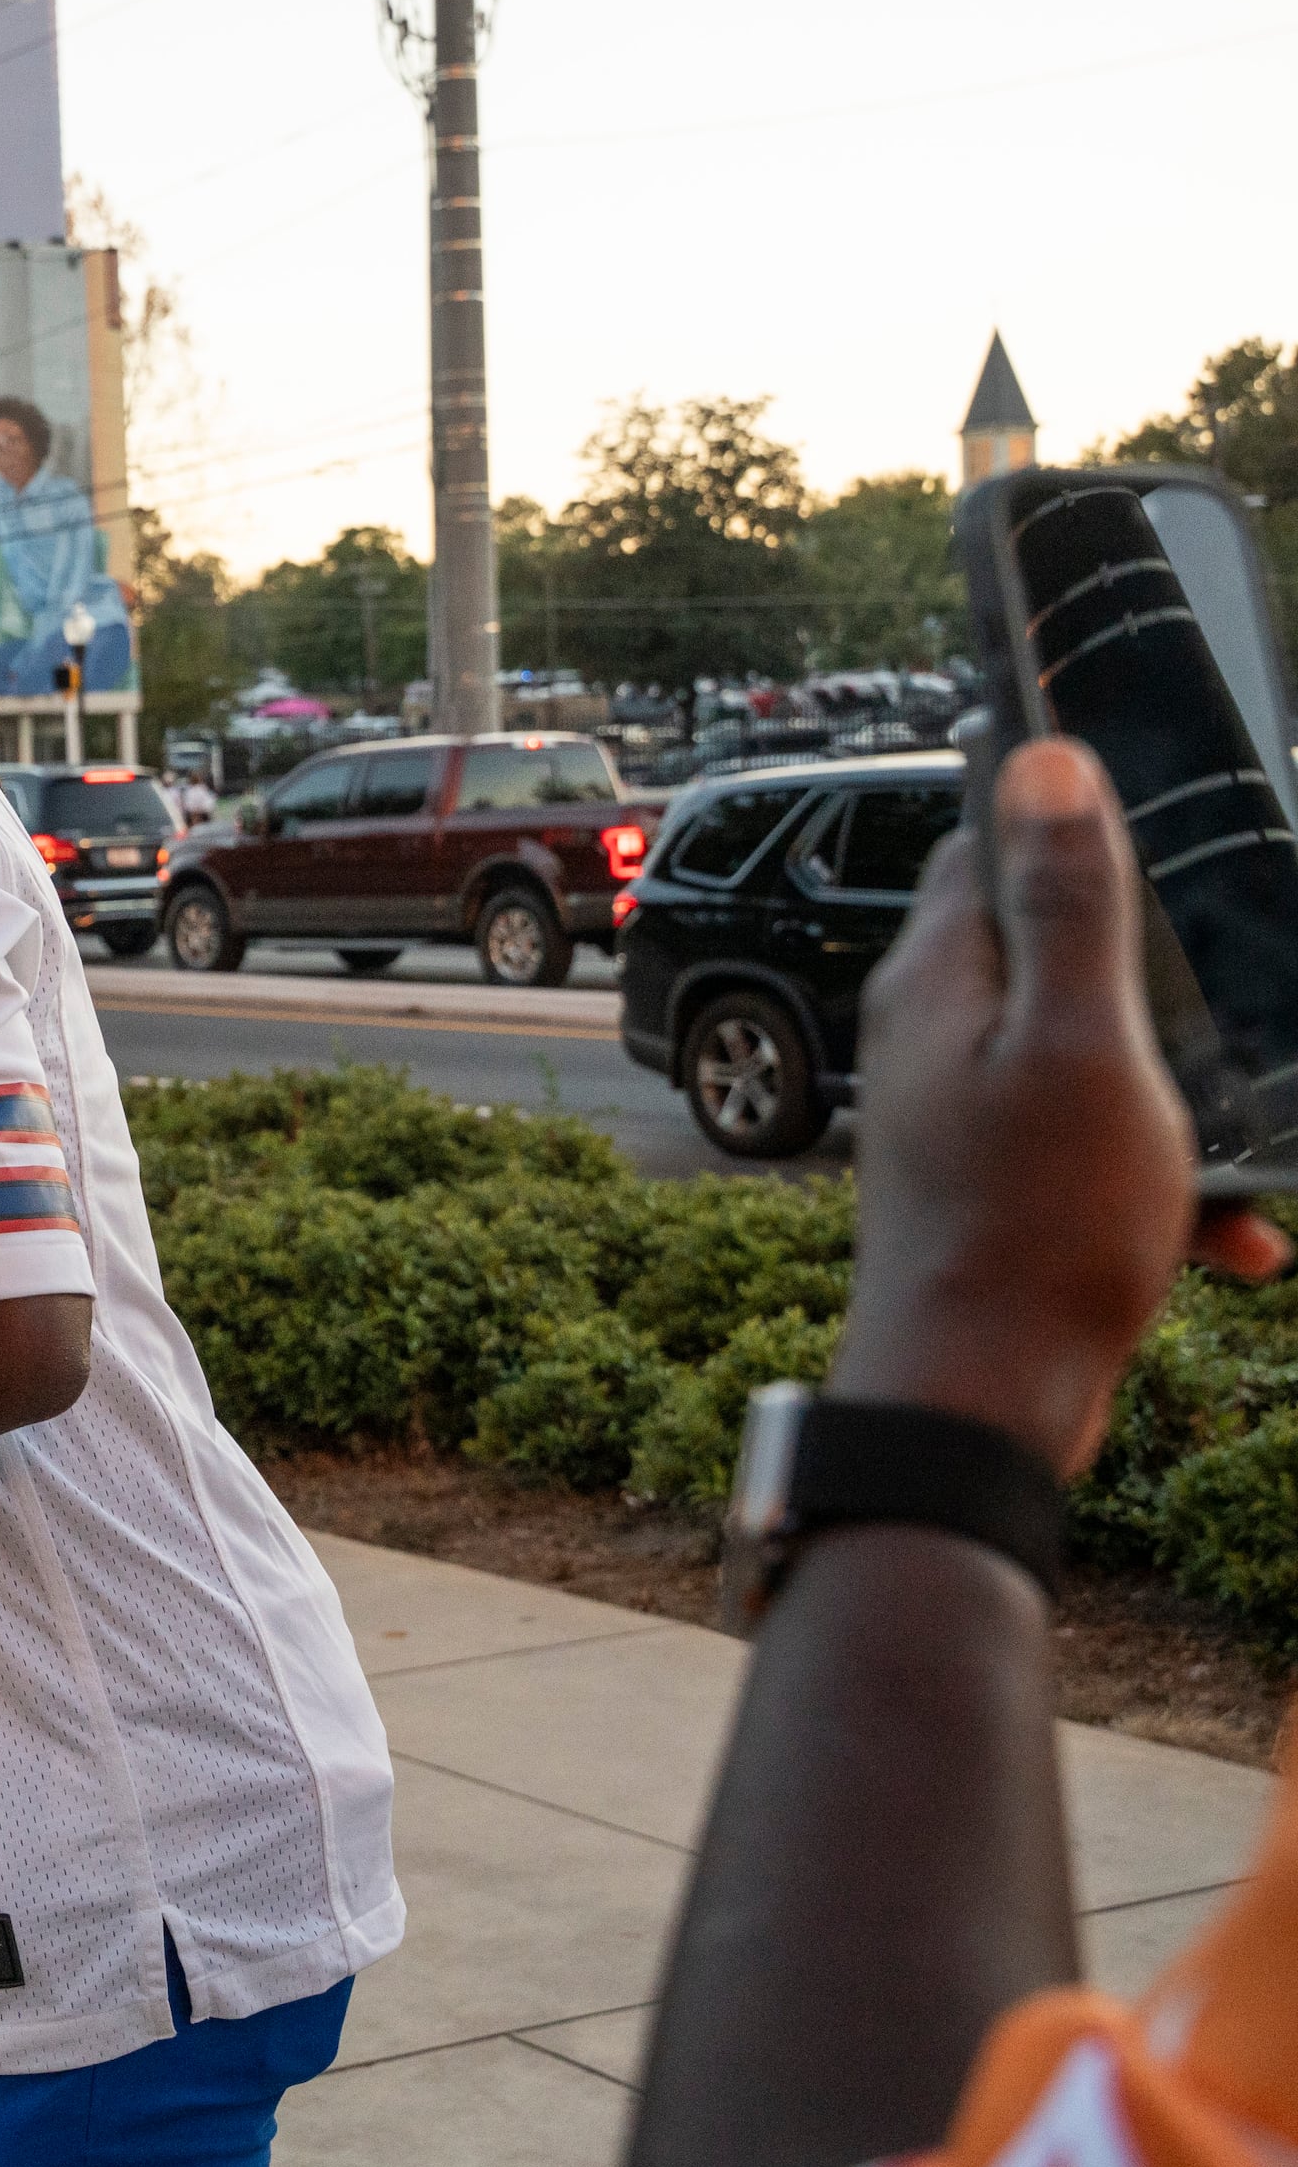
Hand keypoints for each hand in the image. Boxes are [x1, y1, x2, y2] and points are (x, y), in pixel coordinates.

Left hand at [836, 738, 1289, 1472]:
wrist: (976, 1402)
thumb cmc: (1032, 1224)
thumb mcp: (1081, 1043)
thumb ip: (1066, 907)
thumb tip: (1044, 764)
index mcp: (938, 981)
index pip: (981, 849)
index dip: (1066, 826)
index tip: (1162, 832)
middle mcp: (932, 1037)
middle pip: (1053, 955)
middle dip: (1155, 982)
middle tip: (1224, 1014)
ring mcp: (958, 1114)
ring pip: (1093, 1064)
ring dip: (1180, 1107)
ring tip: (1234, 1161)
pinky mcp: (994, 1187)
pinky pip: (1098, 1156)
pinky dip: (1169, 1189)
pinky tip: (1232, 1244)